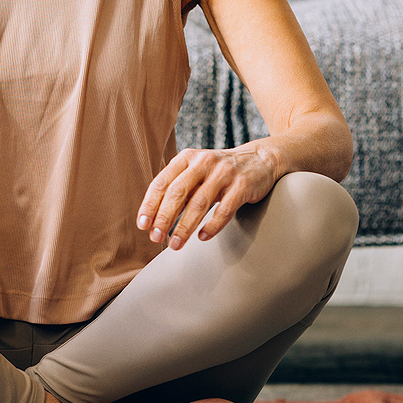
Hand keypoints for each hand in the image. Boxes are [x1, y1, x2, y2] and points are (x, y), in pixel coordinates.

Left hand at [136, 146, 278, 249]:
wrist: (259, 160)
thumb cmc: (219, 172)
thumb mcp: (195, 172)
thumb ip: (177, 189)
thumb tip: (153, 220)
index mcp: (186, 158)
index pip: (162, 182)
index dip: (150, 205)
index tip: (143, 225)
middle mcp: (203, 162)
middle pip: (178, 192)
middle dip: (164, 218)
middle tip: (156, 238)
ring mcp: (224, 173)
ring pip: (200, 203)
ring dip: (185, 227)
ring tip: (176, 244)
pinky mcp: (242, 186)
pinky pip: (224, 210)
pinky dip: (212, 226)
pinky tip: (202, 237)